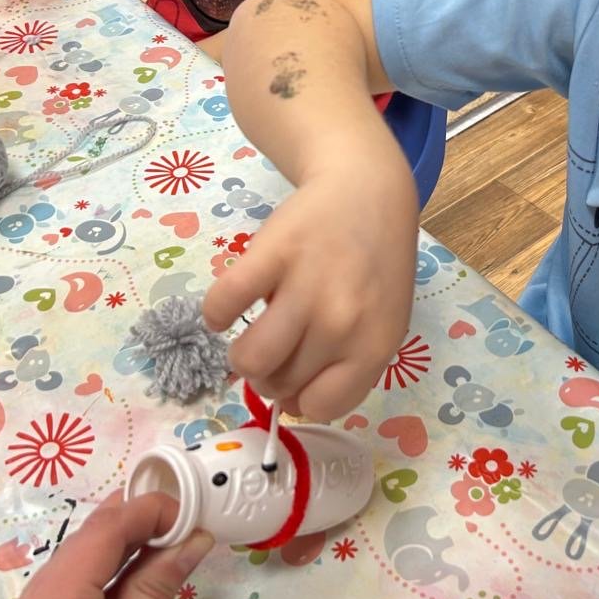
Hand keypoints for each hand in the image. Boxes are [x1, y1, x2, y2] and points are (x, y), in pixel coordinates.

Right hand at [203, 158, 417, 420]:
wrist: (368, 190)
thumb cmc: (374, 266)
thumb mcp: (382, 322)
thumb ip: (349, 364)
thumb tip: (294, 403)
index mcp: (375, 345)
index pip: (323, 407)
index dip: (303, 397)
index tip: (298, 377)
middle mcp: (343, 322)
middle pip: (280, 385)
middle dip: (271, 375)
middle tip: (278, 345)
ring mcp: (306, 286)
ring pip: (249, 360)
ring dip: (242, 355)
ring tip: (252, 333)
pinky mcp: (270, 253)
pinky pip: (222, 306)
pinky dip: (217, 314)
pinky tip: (231, 305)